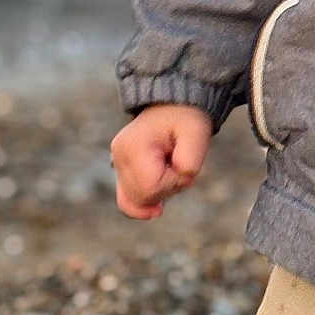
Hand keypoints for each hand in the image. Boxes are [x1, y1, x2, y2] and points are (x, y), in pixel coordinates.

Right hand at [110, 105, 212, 219]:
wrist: (175, 106)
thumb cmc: (187, 119)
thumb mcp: (197, 135)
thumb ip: (190, 162)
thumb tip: (176, 182)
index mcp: (134, 146)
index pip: (150, 188)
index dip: (173, 184)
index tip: (181, 164)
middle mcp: (119, 155)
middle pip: (141, 198)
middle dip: (166, 190)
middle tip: (177, 165)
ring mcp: (117, 162)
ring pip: (134, 202)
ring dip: (158, 194)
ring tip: (169, 170)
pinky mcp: (120, 169)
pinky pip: (126, 199)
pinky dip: (143, 203)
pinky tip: (157, 207)